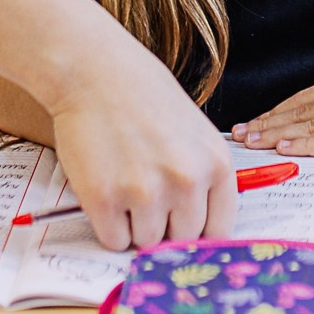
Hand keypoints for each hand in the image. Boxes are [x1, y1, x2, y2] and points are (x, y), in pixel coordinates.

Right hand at [46, 33, 236, 248]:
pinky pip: (113, 240)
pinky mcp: (105, 199)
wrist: (95, 71)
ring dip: (133, 224)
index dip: (196, 231)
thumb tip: (195, 227)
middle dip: (163, 226)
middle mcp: (188, 180)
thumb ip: (200, 176)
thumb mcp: (195, 132)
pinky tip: (106, 190)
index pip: (218, 229)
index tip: (180, 227)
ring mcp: (146, 192)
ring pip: (146, 242)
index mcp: (217, 164)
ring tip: (123, 182)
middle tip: (144, 194)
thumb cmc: (143, 96)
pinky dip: (107, 225)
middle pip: (182, 239)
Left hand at [232, 69, 313, 157]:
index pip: (302, 98)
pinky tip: (284, 150)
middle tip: (237, 134)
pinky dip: (304, 146)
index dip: (274, 111)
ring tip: (250, 144)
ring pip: (308, 126)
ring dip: (275, 136)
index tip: (251, 121)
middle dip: (264, 124)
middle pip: (298, 111)